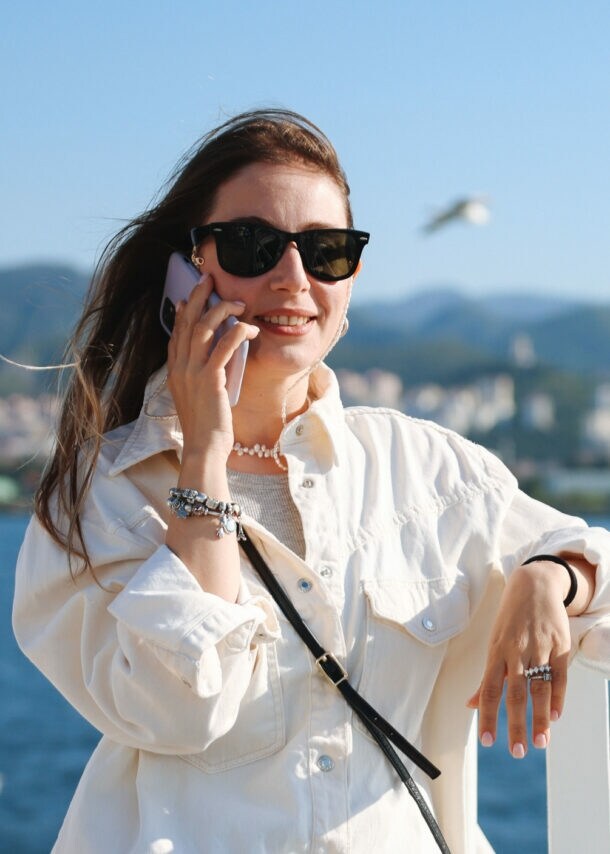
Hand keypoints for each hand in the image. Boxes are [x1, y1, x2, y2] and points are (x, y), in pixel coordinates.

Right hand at [167, 273, 258, 459]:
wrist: (204, 448)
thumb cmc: (207, 426)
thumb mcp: (199, 396)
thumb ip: (201, 375)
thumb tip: (214, 359)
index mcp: (175, 371)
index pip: (176, 333)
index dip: (181, 311)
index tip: (188, 296)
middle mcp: (180, 367)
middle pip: (186, 321)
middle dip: (197, 296)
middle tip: (208, 278)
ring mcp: (192, 372)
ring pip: (203, 327)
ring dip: (221, 308)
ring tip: (238, 302)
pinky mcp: (210, 379)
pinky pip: (224, 345)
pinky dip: (238, 332)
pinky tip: (249, 328)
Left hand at [466, 562, 570, 756]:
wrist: (534, 585)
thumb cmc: (510, 620)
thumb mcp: (493, 643)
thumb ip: (487, 677)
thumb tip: (472, 705)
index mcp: (496, 652)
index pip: (490, 689)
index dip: (488, 715)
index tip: (487, 741)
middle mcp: (517, 651)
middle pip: (516, 693)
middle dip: (516, 724)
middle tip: (518, 752)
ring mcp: (539, 648)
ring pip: (540, 688)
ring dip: (540, 718)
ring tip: (540, 743)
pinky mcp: (559, 645)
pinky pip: (560, 675)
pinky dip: (558, 697)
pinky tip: (555, 716)